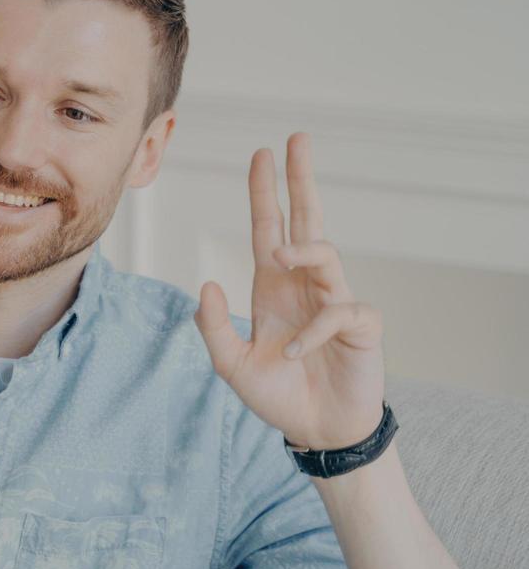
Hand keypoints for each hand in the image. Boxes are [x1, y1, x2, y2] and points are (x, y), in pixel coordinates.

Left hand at [193, 132, 385, 450]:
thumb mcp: (231, 363)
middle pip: (306, 220)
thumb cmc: (278, 393)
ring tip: (280, 257)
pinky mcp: (361, 326)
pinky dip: (315, 331)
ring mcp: (336, 301)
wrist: (316, 429)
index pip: (268, 229)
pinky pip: (340, 312)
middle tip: (297, 139)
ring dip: (302, 251)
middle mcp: (305, 285)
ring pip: (326, 254)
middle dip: (301, 180)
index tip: (263, 154)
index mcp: (273, 286)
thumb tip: (208, 283)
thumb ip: (214, 327)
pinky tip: (299, 352)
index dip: (264, 193)